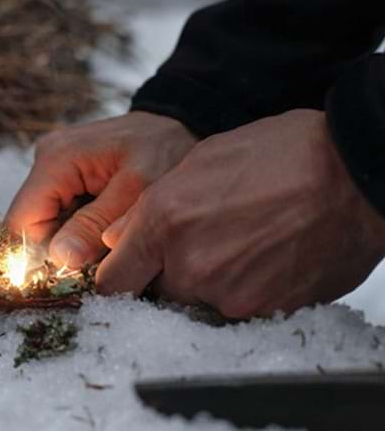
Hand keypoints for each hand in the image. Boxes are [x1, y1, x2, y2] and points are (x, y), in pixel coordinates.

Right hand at [5, 112, 197, 267]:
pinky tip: (107, 227)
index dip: (40, 256)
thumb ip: (95, 224)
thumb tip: (59, 259)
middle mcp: (45, 160)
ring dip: (74, 241)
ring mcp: (54, 167)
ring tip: (111, 240)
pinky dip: (81, 229)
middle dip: (62, 250)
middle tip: (104, 257)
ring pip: (46, 223)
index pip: (20, 224)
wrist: (177, 126)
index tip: (77, 273)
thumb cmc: (164, 151)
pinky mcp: (66, 175)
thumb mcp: (136, 190)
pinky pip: (61, 213)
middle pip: (32, 226)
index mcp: (55, 160)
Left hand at [98, 109, 384, 317]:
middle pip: (156, 294)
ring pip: (197, 302)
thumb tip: (115, 240)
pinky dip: (242, 290)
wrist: (353, 173)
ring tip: (239, 243)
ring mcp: (229, 294)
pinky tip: (262, 257)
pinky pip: (236, 309)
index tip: (128, 272)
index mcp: (164, 222)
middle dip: (167, 274)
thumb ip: (146, 208)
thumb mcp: (199, 161)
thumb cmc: (278, 155)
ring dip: (208, 282)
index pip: (112, 283)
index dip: (119, 277)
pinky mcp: (265, 311)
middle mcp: (190, 265)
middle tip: (201, 242)